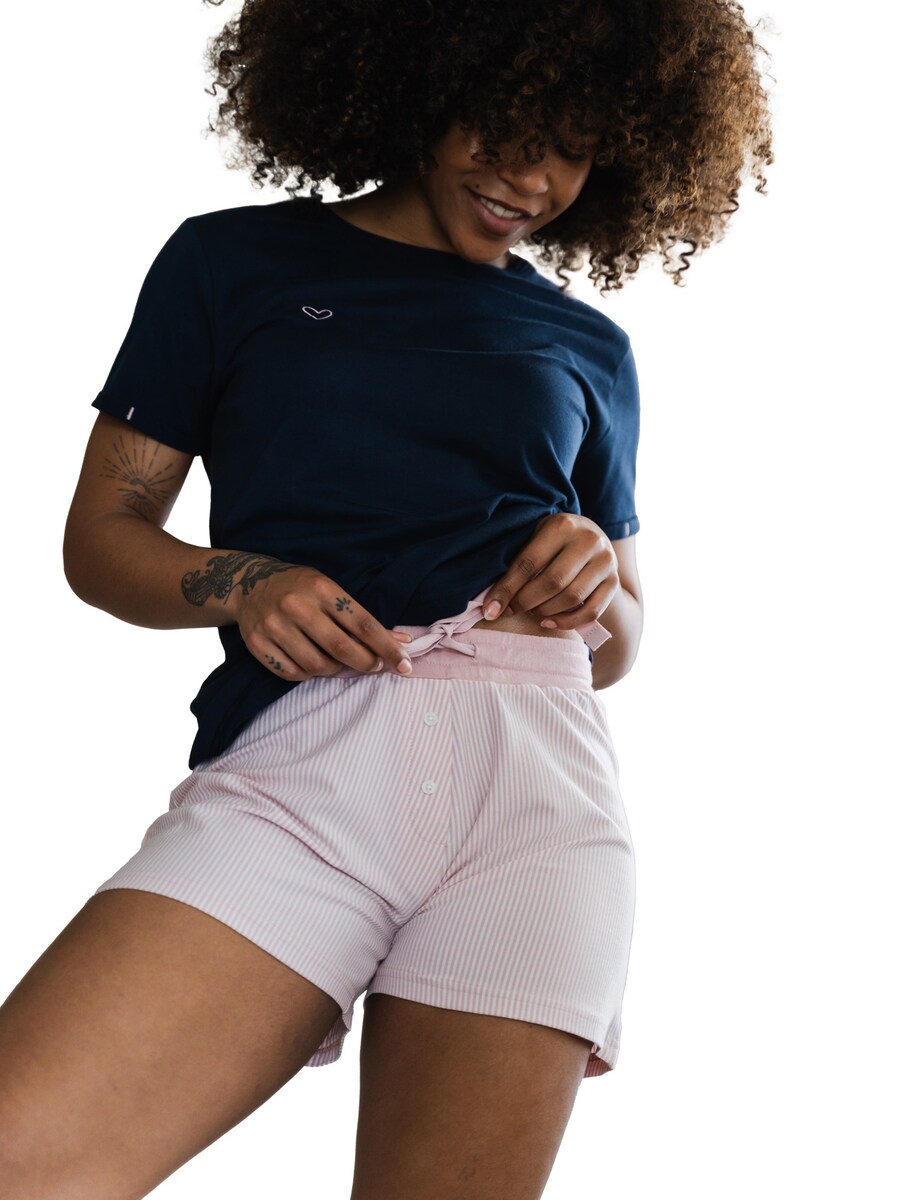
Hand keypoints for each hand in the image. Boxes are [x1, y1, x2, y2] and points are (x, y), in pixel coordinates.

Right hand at [235, 564, 413, 679]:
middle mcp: (297, 606)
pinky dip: (309, 674)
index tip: (403, 664)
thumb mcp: (331, 590)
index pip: (362, 623)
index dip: (386, 647)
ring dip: (336, 670)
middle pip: (341, 648)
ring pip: (317, 665)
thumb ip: (361, 617)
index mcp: (321, 589)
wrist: (247, 583)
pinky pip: (292, 673)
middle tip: (374, 666)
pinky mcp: (257, 644)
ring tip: (338, 661)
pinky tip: (312, 663)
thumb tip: (400, 642)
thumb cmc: (300, 588)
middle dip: (366, 663)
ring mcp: (274, 626)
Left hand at [481, 513, 619, 631]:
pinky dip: (567, 622)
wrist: (593, 539)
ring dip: (545, 612)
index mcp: (562, 525)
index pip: (529, 563)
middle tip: (511, 611)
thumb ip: (517, 563)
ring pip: (571, 598)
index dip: (508, 589)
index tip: (491, 609)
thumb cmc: (554, 542)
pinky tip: (548, 622)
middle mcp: (589, 540)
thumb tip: (491, 604)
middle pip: (552, 582)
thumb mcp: (537, 539)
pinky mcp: (614, 582)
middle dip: (525, 602)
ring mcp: (606, 561)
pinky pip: (591, 611)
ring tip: (530, 612)